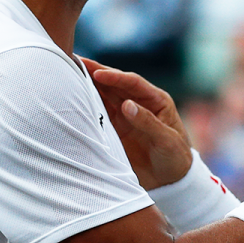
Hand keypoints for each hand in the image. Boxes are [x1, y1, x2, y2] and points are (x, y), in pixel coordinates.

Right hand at [83, 58, 192, 189]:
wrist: (171, 181)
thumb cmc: (175, 157)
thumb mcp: (167, 140)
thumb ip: (148, 122)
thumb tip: (126, 105)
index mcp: (156, 100)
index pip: (133, 83)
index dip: (115, 76)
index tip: (97, 73)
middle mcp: (138, 103)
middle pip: (114, 85)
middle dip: (95, 73)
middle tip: (74, 61)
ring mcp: (125, 116)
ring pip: (104, 96)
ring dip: (87, 86)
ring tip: (67, 74)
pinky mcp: (114, 129)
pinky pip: (98, 114)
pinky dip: (86, 106)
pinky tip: (72, 99)